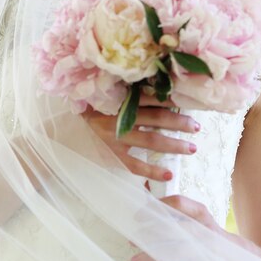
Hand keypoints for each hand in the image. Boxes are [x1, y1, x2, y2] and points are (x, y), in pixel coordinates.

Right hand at [83, 95, 199, 181]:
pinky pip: (134, 165)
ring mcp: (115, 138)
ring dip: (173, 144)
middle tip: (197, 126)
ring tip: (191, 148)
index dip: (170, 99)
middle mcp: (119, 118)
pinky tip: (169, 173)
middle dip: (179, 122)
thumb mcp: (104, 98)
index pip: (149, 97)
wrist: (63, 133)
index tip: (188, 99)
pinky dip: (152, 170)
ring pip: (150, 140)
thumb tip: (155, 88)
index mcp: (118, 100)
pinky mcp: (111, 156)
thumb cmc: (89, 112)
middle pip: (155, 118)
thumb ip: (126, 94)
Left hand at [130, 195, 251, 260]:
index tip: (139, 215)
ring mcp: (208, 251)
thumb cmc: (211, 237)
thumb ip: (179, 215)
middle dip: (151, 234)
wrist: (241, 260)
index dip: (158, 206)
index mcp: (202, 214)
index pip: (179, 203)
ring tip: (135, 260)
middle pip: (174, 229)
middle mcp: (205, 230)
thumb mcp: (199, 221)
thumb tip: (149, 208)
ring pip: (177, 252)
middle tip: (131, 238)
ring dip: (153, 256)